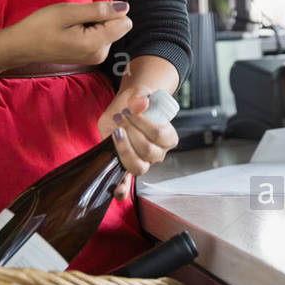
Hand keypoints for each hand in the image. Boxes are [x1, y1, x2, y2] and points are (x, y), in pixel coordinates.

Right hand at [4, 1, 131, 68]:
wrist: (22, 46)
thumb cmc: (41, 26)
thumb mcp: (68, 12)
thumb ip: (99, 10)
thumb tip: (125, 7)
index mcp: (96, 44)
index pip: (124, 22)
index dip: (108, 12)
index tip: (87, 14)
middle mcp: (100, 54)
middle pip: (118, 27)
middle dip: (101, 19)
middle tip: (75, 20)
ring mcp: (96, 58)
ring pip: (110, 31)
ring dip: (94, 24)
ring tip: (71, 27)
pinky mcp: (91, 57)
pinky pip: (101, 37)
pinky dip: (90, 31)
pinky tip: (72, 33)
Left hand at [96, 84, 179, 198]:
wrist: (125, 108)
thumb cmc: (136, 102)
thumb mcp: (139, 93)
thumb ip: (140, 95)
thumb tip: (141, 102)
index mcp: (168, 137)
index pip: (160, 134)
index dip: (143, 122)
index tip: (129, 109)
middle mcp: (158, 153)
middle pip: (148, 150)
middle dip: (132, 132)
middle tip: (121, 116)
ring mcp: (143, 163)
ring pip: (139, 167)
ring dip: (125, 150)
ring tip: (116, 132)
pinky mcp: (126, 168)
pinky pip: (127, 184)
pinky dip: (122, 189)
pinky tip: (116, 191)